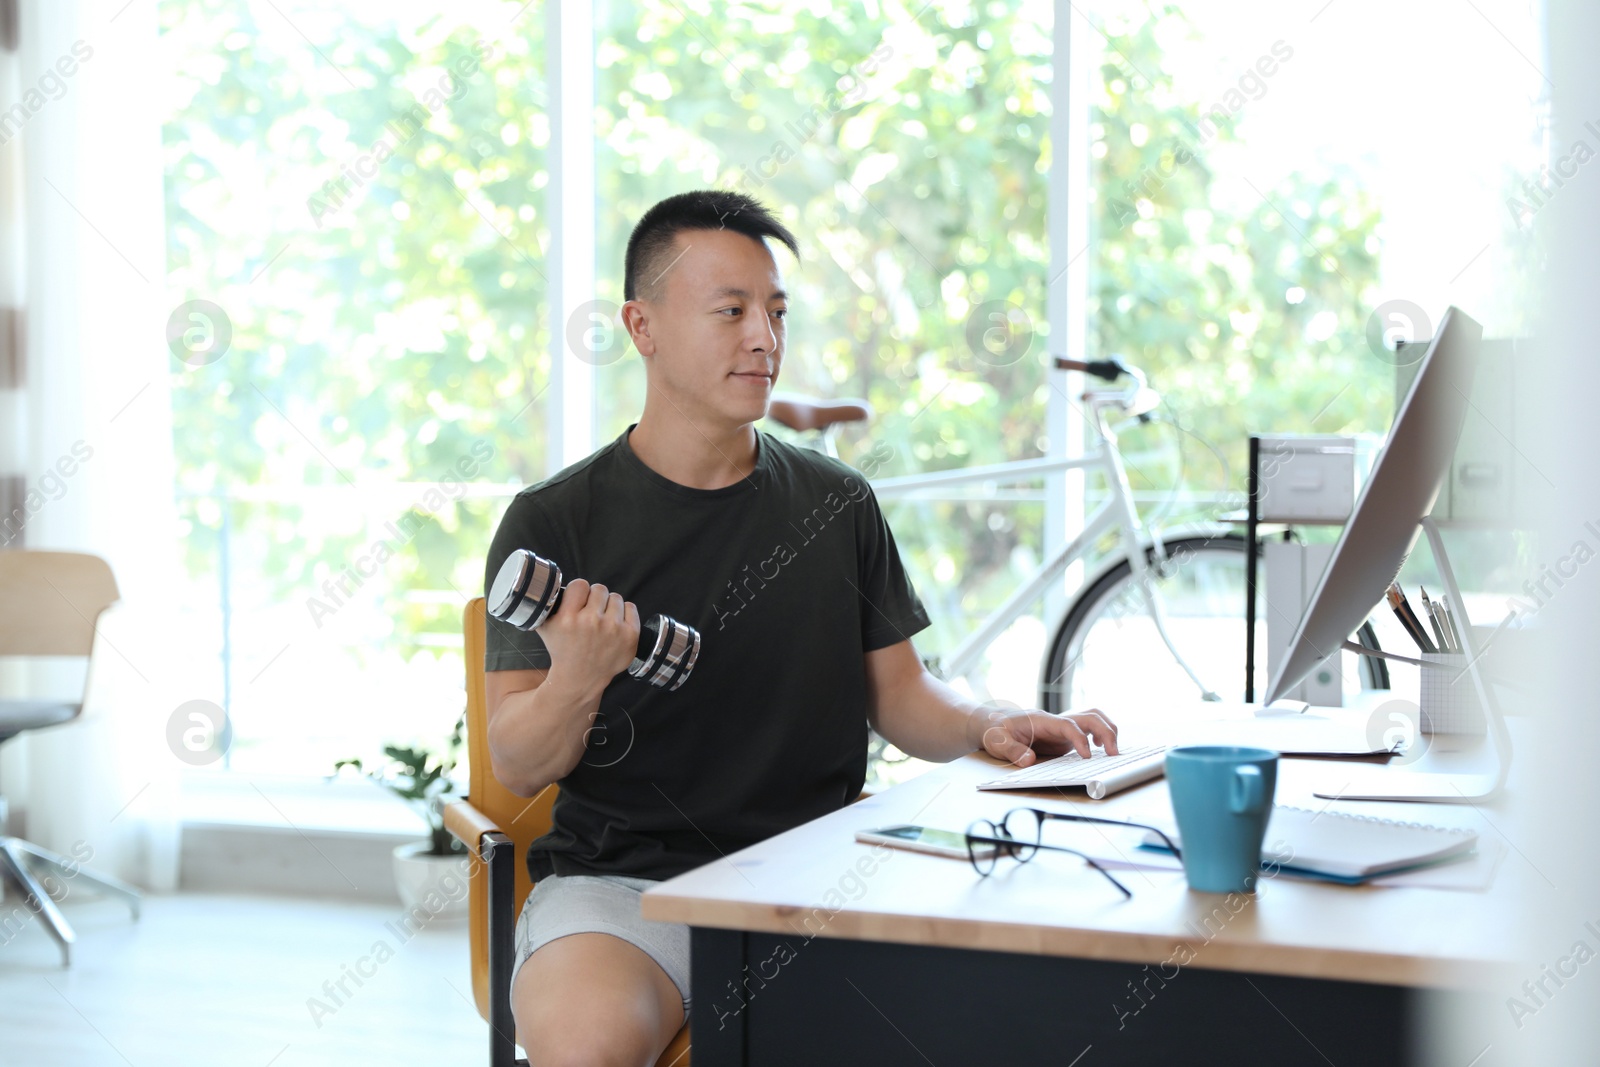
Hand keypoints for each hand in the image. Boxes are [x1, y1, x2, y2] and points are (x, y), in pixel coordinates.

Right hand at [536, 579, 640, 689]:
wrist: (581, 677)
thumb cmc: (563, 650)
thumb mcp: (546, 627)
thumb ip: (546, 605)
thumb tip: (548, 585)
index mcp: (568, 618)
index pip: (580, 584)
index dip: (580, 591)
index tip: (579, 600)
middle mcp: (591, 622)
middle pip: (600, 588)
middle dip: (595, 598)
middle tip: (591, 612)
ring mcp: (613, 629)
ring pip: (615, 597)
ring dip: (609, 606)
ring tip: (602, 620)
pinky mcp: (630, 635)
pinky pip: (631, 607)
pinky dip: (624, 613)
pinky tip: (614, 625)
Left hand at [976, 704, 1118, 767]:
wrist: (992, 724)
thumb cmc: (995, 731)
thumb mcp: (997, 741)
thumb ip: (1012, 750)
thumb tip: (1029, 761)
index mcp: (1041, 720)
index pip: (1068, 724)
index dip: (1080, 738)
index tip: (1087, 756)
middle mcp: (1056, 721)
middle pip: (1088, 716)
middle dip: (1105, 732)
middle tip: (1113, 754)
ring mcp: (1062, 727)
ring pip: (1092, 718)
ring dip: (1107, 730)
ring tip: (1113, 751)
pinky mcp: (1064, 736)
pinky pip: (1088, 729)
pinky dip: (1101, 735)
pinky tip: (1102, 750)